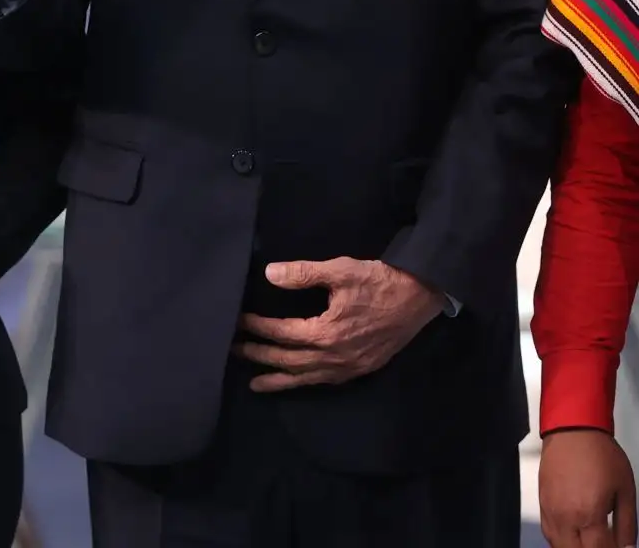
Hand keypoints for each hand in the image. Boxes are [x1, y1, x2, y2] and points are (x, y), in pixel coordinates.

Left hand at [234, 257, 443, 391]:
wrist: (421, 296)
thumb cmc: (379, 281)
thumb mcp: (341, 270)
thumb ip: (304, 273)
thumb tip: (269, 274)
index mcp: (326, 333)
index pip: (282, 333)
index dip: (258, 328)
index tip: (239, 321)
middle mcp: (336, 357)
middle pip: (289, 360)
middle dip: (260, 356)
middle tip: (233, 351)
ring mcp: (350, 367)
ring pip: (307, 378)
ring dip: (279, 379)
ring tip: (255, 384)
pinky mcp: (362, 368)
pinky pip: (326, 381)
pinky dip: (306, 382)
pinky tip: (297, 380)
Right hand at [540, 429, 636, 547]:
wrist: (573, 431)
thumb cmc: (600, 455)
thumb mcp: (626, 492)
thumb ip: (628, 525)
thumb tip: (627, 547)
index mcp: (588, 514)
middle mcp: (565, 516)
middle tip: (604, 545)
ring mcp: (550, 510)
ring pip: (559, 546)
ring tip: (590, 544)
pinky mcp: (542, 503)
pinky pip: (549, 533)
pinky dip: (562, 541)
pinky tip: (574, 538)